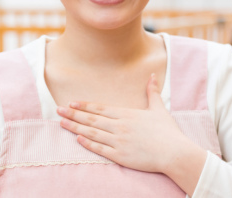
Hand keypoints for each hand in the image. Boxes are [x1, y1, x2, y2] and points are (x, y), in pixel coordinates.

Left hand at [56, 74, 204, 175]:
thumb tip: (153, 76)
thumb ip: (152, 92)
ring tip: (61, 122)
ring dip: (75, 126)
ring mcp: (118, 141)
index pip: (100, 108)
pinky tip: (77, 138)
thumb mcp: (159, 108)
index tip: (71, 102)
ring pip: (91, 132)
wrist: (173, 152)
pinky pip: (99, 149)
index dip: (84, 105)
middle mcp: (120, 126)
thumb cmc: (167, 131)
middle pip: (92, 119)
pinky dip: (87, 143)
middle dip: (74, 114)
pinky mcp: (120, 156)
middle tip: (58, 110)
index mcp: (127, 114)